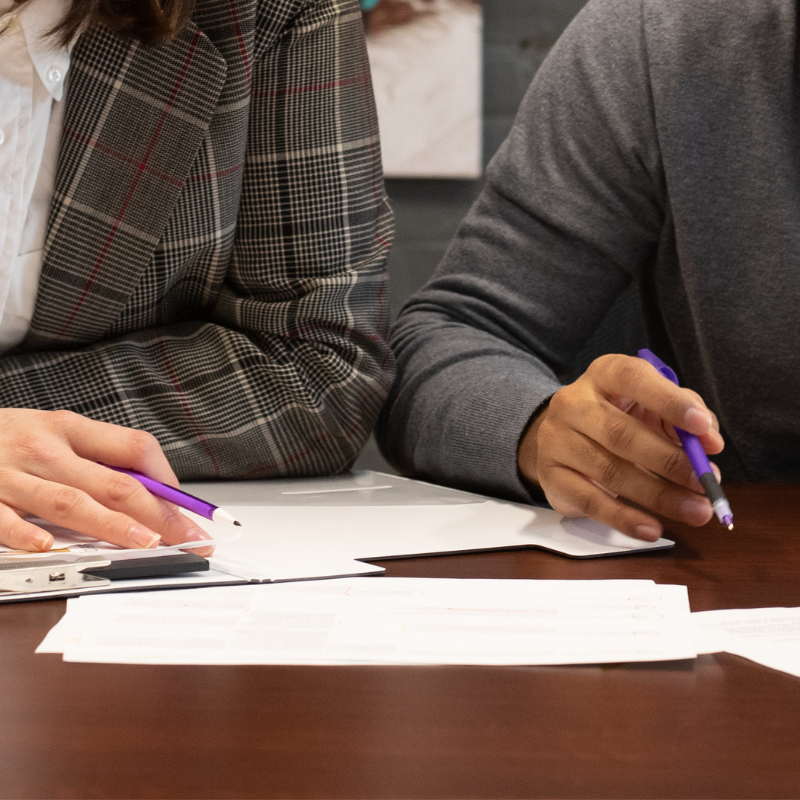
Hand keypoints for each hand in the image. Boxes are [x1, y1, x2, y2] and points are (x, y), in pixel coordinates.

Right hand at [0, 409, 213, 553]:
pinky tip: (49, 546)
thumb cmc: (4, 438)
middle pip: (113, 482)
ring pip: (69, 502)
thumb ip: (94, 457)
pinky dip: (24, 533)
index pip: (135, 448)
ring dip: (111, 526)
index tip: (191, 511)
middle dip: (159, 514)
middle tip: (189, 540)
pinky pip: (3, 519)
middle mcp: (44, 448)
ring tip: (146, 543)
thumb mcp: (51, 432)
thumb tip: (152, 493)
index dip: (168, 480)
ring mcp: (10, 474)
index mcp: (69, 428)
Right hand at [517, 354, 724, 540]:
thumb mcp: (649, 407)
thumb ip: (682, 418)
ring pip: (610, 471)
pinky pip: (589, 501)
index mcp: (603, 375)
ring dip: (658, 495)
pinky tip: (652, 529)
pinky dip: (624, 518)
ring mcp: (556, 439)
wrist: (562, 438)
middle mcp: (573, 402)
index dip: (669, 402)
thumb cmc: (619, 418)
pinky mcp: (550, 475)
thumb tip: (710, 443)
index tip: (702, 427)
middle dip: (669, 461)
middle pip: (621, 433)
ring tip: (696, 512)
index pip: (633, 379)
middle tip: (705, 483)